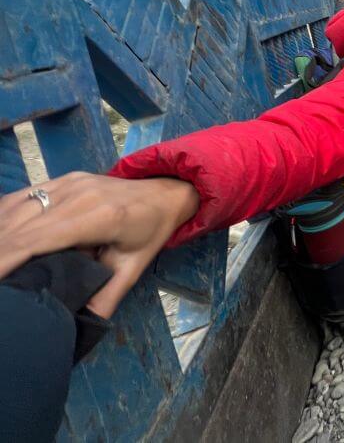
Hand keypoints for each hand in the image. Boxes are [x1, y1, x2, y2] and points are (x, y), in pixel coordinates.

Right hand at [0, 173, 199, 317]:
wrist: (166, 192)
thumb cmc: (150, 231)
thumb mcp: (133, 269)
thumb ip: (105, 297)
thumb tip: (79, 326)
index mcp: (101, 217)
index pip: (39, 239)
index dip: (6, 259)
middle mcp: (81, 194)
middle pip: (21, 225)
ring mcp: (71, 183)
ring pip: (17, 209)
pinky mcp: (64, 179)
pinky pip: (23, 197)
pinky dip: (5, 218)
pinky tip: (0, 238)